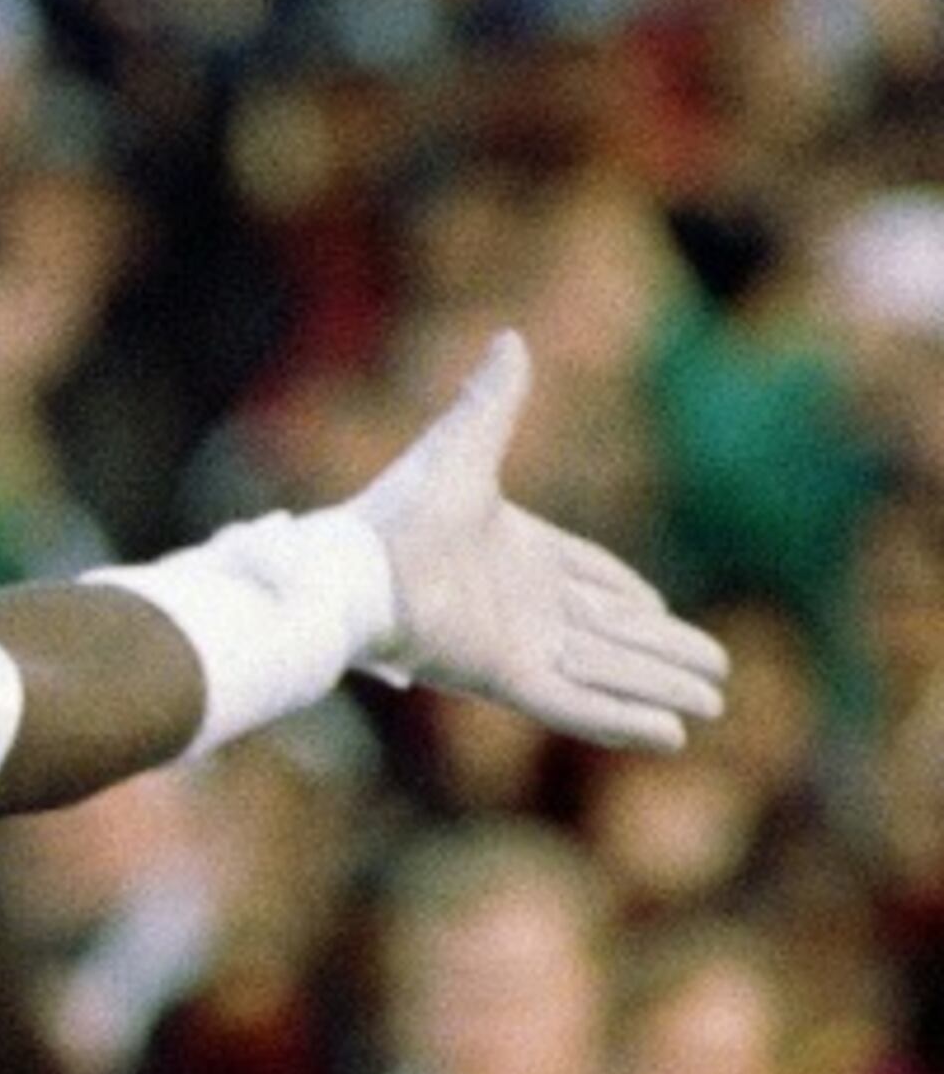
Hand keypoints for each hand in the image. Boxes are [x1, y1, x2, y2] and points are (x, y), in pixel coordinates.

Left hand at [349, 331, 728, 751]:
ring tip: (713, 705)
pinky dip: (623, 719)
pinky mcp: (506, 678)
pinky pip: (578, 705)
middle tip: (719, 672)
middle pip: (614, 633)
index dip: (630, 598)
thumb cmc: (399, 510)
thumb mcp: (461, 447)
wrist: (354, 568)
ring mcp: (517, 644)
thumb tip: (512, 337)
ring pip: (609, 671)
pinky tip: (670, 736)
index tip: (665, 613)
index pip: (591, 580)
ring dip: (659, 687)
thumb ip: (493, 400)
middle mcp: (523, 603)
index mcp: (518, 551)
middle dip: (666, 651)